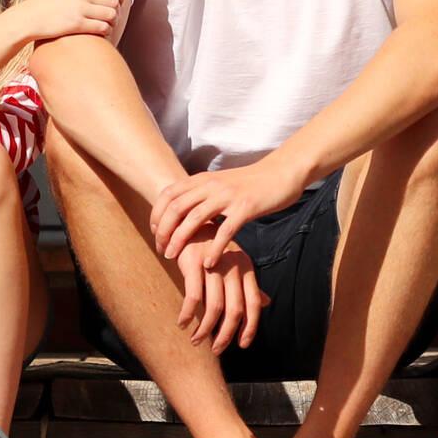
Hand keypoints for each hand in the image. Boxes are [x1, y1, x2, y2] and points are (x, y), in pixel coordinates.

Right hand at [10, 0, 124, 41]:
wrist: (29, 17)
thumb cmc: (48, 5)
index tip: (118, 4)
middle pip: (114, 1)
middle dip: (117, 11)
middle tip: (113, 18)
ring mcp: (80, 8)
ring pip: (111, 15)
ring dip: (113, 22)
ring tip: (108, 26)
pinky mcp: (77, 23)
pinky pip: (103, 27)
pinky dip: (107, 31)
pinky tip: (103, 33)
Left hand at [150, 158, 311, 259]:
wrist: (281, 173)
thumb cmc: (251, 183)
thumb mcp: (221, 183)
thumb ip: (202, 193)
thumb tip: (182, 210)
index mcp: (203, 179)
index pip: (169, 194)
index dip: (156, 215)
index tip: (155, 234)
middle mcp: (212, 185)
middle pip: (176, 208)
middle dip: (164, 231)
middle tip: (162, 251)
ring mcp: (228, 196)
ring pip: (194, 218)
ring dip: (180, 240)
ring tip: (174, 258)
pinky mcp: (246, 208)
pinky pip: (225, 231)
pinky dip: (213, 249)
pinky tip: (209, 263)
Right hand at [174, 238, 265, 351]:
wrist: (189, 222)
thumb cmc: (214, 249)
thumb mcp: (235, 264)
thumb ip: (249, 285)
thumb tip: (266, 303)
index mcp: (246, 269)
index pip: (253, 304)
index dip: (250, 328)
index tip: (241, 345)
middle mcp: (233, 268)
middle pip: (234, 311)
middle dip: (225, 335)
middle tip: (216, 349)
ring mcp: (214, 265)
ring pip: (214, 307)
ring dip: (204, 329)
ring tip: (196, 340)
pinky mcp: (193, 262)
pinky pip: (193, 297)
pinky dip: (187, 314)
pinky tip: (182, 323)